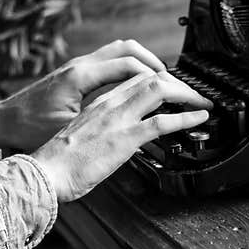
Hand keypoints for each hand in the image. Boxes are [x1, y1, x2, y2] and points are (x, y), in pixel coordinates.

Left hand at [0, 39, 166, 152]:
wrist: (2, 123)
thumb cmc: (29, 130)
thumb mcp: (70, 132)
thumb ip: (104, 125)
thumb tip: (133, 128)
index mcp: (82, 76)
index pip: (132, 66)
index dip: (160, 78)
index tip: (178, 92)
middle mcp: (82, 65)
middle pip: (131, 51)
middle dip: (159, 67)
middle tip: (179, 85)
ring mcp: (79, 66)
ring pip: (122, 50)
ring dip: (146, 63)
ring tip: (164, 81)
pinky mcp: (76, 73)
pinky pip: (112, 60)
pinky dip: (131, 68)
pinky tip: (139, 84)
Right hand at [32, 71, 211, 201]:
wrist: (45, 172)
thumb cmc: (59, 163)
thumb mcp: (83, 137)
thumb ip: (103, 132)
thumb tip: (121, 141)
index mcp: (99, 103)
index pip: (134, 79)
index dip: (159, 81)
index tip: (173, 91)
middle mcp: (110, 104)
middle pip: (151, 77)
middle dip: (178, 83)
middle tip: (194, 94)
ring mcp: (119, 118)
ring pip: (159, 89)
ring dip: (187, 94)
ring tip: (203, 103)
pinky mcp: (126, 137)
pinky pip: (163, 121)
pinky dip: (187, 117)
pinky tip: (199, 118)